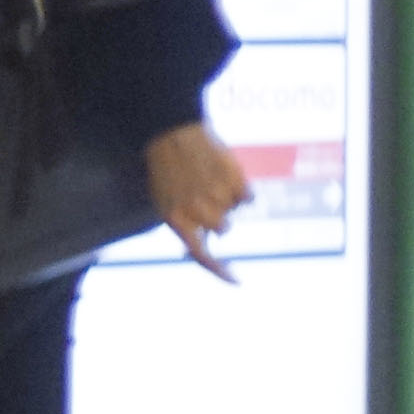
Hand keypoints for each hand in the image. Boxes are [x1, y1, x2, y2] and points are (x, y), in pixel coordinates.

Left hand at [145, 122, 249, 279]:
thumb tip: (201, 248)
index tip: (236, 280)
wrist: (172, 132)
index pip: (201, 255)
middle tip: (206, 195)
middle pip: (224, 230)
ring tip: (210, 179)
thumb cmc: (167, 169)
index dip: (219, 271)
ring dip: (228, 201)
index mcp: (175, 219)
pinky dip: (241, 189)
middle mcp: (197, 211)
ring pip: (235, 212)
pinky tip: (224, 173)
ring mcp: (217, 196)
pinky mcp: (235, 180)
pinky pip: (248, 198)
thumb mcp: (165, 200)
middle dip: (219, 217)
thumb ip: (184, 225)